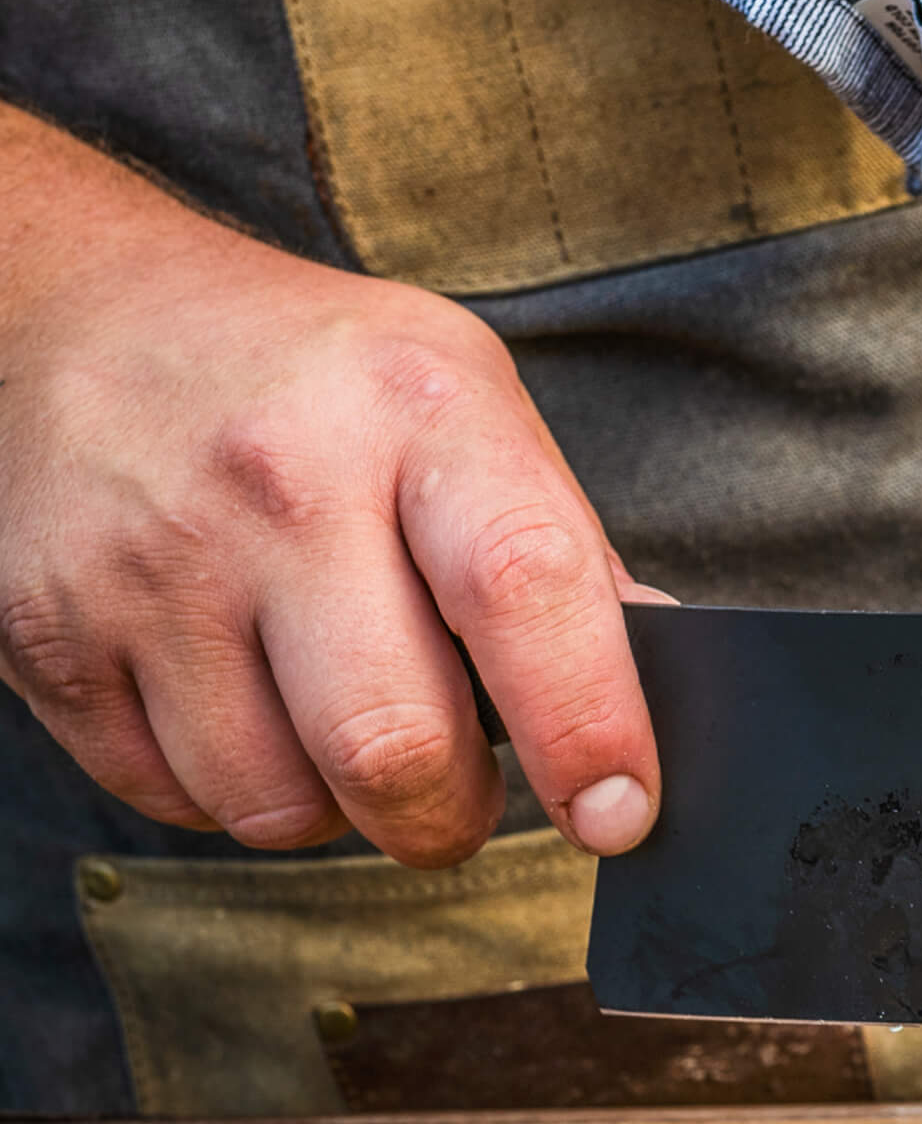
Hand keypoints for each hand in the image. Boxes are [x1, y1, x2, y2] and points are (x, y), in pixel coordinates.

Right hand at [0, 106, 661, 867]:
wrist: (74, 309)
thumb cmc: (314, 382)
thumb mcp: (468, 407)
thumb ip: (562, 552)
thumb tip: (658, 683)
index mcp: (418, 412)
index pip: (523, 587)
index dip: (586, 727)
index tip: (617, 814)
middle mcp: (278, 481)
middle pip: (392, 746)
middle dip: (447, 815)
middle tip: (455, 793)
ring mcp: (149, 559)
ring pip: (278, 806)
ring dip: (333, 809)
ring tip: (332, 717)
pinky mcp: (49, 633)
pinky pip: (174, 800)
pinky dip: (232, 790)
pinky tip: (240, 701)